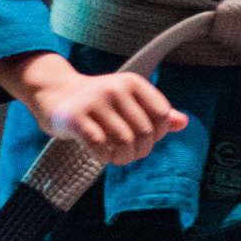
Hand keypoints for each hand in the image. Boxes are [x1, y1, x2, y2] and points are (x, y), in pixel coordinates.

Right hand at [0, 53, 187, 163]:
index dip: (159, 134)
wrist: (56, 95)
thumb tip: (185, 123)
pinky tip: (102, 155)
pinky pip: (102, 147)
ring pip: (126, 141)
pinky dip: (106, 157)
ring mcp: (94, 102)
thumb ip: (155, 112)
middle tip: (130, 154)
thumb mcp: (128, 102)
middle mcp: (115, 88)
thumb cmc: (99, 103)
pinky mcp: (75, 118)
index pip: (163, 114)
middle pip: (145, 132)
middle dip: (141, 150)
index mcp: (132, 82)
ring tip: (118, 157)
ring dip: (125, 158)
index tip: (146, 139)